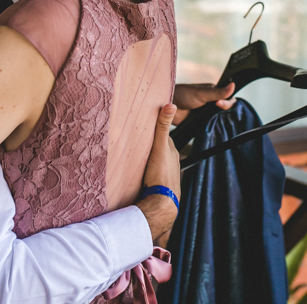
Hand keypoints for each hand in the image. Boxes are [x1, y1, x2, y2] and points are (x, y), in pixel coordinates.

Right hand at [136, 104, 179, 241]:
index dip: (153, 127)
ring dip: (147, 156)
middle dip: (149, 142)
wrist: (161, 202)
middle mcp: (171, 160)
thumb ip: (163, 127)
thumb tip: (171, 105)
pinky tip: (139, 169)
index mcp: (171, 150)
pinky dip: (146, 167)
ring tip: (135, 152)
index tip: (144, 121)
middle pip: (158, 146)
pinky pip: (152, 171)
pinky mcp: (158, 182)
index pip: (162, 134)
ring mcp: (165, 172)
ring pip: (155, 159)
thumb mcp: (160, 147)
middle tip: (136, 136)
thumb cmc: (161, 173)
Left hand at [172, 82, 235, 124]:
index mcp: (214, 93)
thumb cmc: (182, 95)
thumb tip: (233, 85)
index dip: (227, 103)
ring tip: (213, 119)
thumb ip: (217, 92)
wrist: (166, 107)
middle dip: (225, 112)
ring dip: (218, 120)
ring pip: (218, 119)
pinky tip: (211, 127)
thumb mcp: (201, 94)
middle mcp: (211, 102)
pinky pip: (210, 126)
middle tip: (217, 109)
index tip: (219, 104)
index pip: (229, 99)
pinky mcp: (200, 123)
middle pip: (225, 110)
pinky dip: (212, 126)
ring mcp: (206, 113)